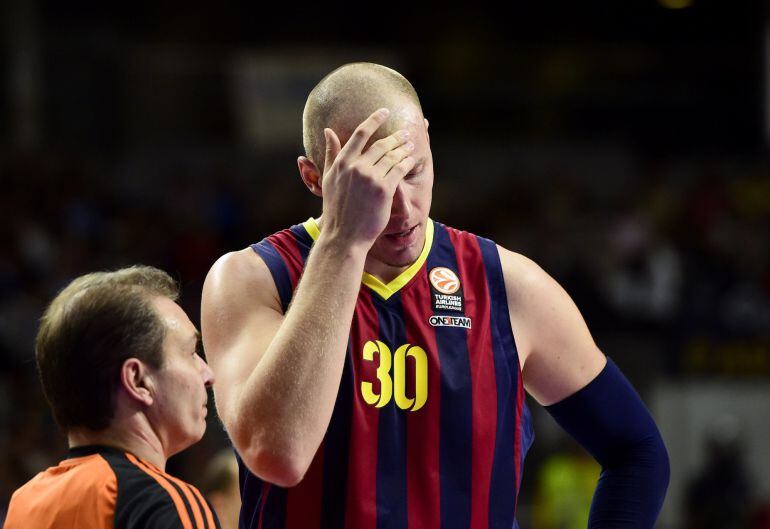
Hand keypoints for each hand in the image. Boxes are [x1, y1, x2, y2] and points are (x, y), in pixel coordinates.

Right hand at [319, 108, 415, 248]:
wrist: (344, 236)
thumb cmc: (336, 210)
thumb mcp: (329, 179)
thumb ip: (331, 154)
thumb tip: (327, 130)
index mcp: (342, 162)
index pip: (360, 133)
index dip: (374, 119)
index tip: (385, 112)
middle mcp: (356, 166)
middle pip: (381, 144)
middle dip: (396, 137)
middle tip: (406, 133)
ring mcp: (370, 177)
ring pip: (392, 156)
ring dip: (404, 148)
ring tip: (411, 144)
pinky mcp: (384, 189)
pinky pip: (399, 169)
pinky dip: (407, 162)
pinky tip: (412, 159)